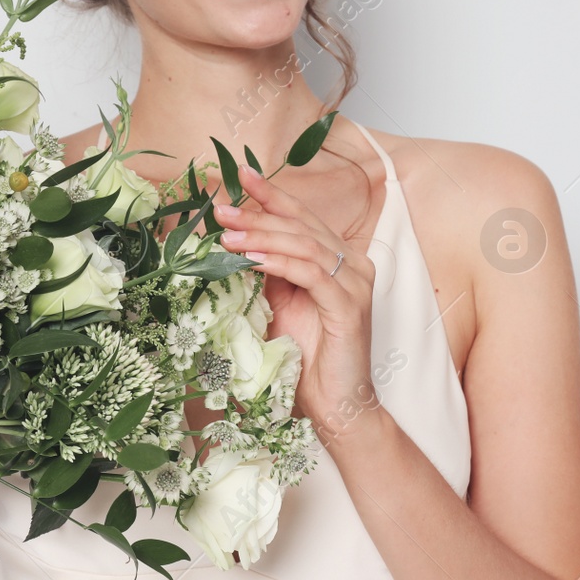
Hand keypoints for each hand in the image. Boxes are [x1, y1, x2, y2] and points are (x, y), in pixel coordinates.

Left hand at [215, 165, 376, 434]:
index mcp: (341, 261)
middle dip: (259, 214)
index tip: (242, 175)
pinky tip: (252, 260)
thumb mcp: (281, 306)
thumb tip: (237, 244)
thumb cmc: (309, 360)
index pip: (303, 218)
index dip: (274, 195)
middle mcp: (355, 265)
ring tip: (228, 237)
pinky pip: (312, 273)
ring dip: (262, 237)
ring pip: (305, 245)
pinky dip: (280, 263)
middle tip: (222, 210)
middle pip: (302, 227)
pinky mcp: (350, 306)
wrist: (336, 404)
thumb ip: (270, 273)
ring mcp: (356, 284)